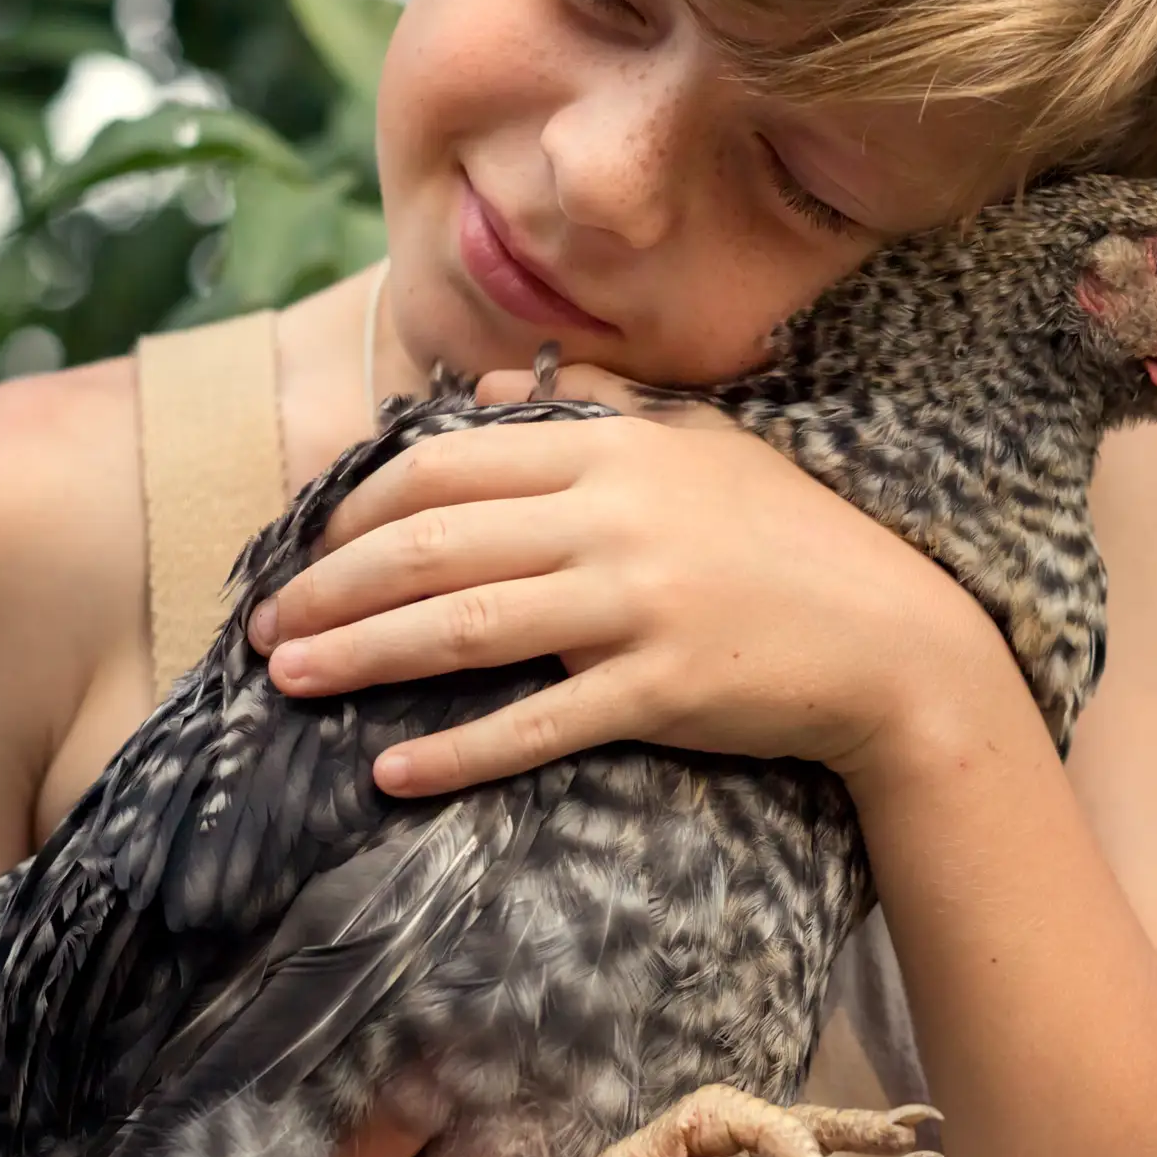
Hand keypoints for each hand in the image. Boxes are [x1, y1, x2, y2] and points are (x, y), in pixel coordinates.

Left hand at [246, 366, 1006, 795]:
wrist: (894, 638)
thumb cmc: (788, 538)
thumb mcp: (698, 441)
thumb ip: (592, 401)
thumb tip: (481, 385)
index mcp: (611, 448)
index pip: (445, 464)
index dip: (356, 505)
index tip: (302, 545)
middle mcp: (612, 517)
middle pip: (430, 544)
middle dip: (327, 584)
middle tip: (262, 625)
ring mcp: (635, 605)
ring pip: (461, 627)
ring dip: (359, 653)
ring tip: (289, 679)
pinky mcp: (658, 689)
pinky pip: (535, 723)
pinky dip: (456, 750)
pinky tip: (392, 770)